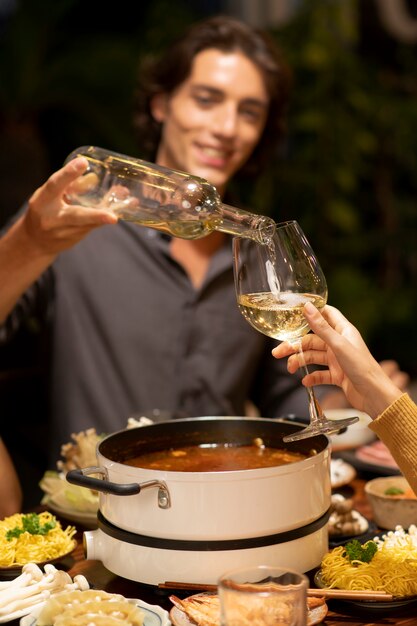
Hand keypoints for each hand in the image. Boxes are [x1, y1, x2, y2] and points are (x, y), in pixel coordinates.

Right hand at [23, 157, 117, 255]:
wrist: (37, 242)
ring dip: (110, 212)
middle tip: (112, 217)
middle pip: (77, 216)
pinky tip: (125, 207)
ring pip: (91, 222)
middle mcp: (54, 218)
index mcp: (43, 201)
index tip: (83, 163)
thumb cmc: (45, 210)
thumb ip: (68, 184)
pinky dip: (108, 216)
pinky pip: (95, 226)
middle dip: (95, 216)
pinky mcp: (76, 238)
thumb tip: (94, 177)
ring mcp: (66, 232)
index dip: (68, 174)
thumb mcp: (50, 194)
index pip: (55, 185)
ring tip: (129, 201)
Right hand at [272, 302, 403, 418]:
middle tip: (279, 351)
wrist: (374, 396)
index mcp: (343, 331)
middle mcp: (339, 344)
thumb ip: (321, 327)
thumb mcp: (338, 345)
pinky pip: (320, 374)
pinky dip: (311, 377)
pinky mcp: (337, 375)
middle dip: (296, 345)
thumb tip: (308, 307)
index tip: (294, 313)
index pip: (326, 314)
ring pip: (313, 357)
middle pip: (312, 340)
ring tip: (290, 368)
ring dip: (300, 362)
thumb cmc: (362, 368)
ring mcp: (337, 360)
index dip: (311, 312)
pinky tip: (305, 382)